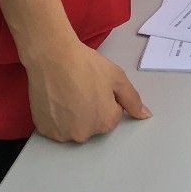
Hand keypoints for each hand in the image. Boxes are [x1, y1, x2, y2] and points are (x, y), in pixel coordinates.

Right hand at [24, 39, 149, 142]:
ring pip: (72, 127)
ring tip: (66, 92)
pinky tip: (54, 99)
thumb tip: (145, 116)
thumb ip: (133, 100)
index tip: (95, 85)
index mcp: (105, 122)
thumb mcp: (117, 78)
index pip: (111, 115)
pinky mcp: (45, 130)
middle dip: (89, 109)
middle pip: (92, 124)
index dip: (105, 98)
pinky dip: (55, 117)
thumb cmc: (85, 65)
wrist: (52, 56)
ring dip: (71, 115)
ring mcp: (62, 134)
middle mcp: (84, 134)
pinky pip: (55, 127)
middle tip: (80, 88)